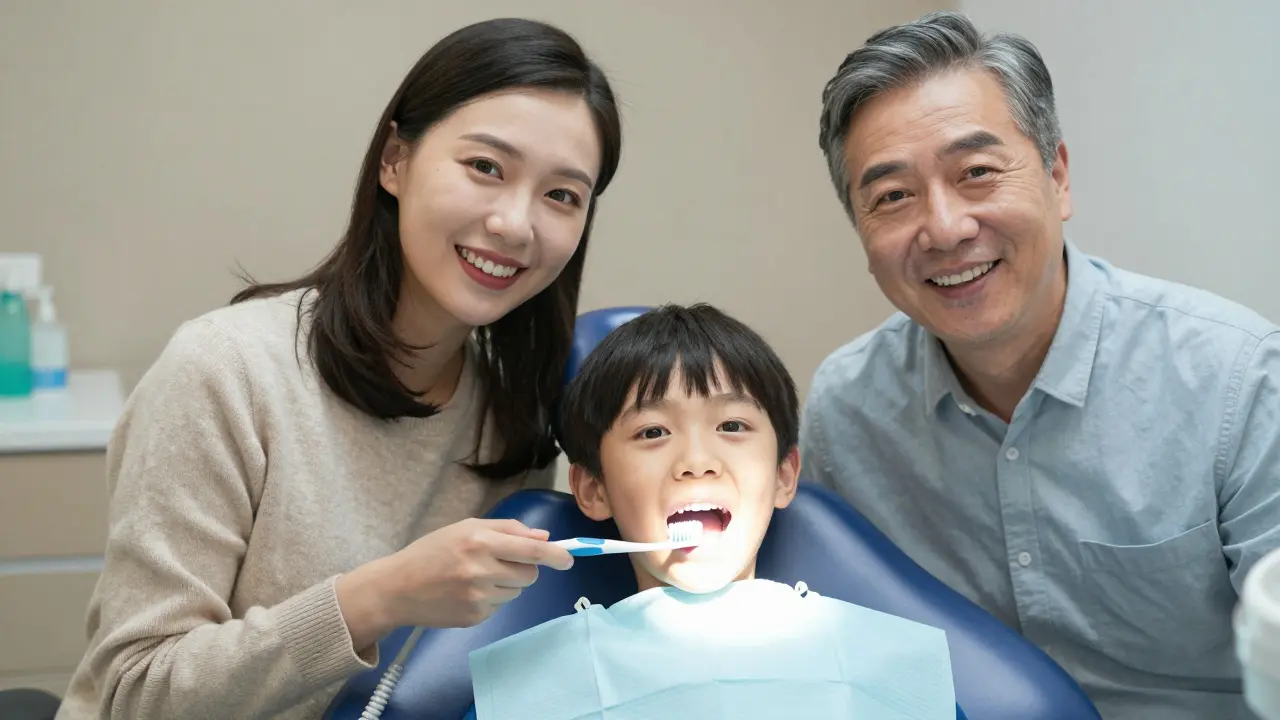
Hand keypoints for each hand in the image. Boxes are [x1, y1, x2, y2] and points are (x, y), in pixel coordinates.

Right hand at [337, 518, 573, 650]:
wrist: (396, 588)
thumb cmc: (432, 551)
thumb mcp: (465, 527)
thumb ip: (507, 529)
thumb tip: (544, 536)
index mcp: (480, 541)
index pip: (531, 549)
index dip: (555, 555)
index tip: (569, 559)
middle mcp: (481, 569)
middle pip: (529, 574)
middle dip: (523, 569)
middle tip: (499, 563)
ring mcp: (478, 597)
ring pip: (516, 592)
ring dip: (506, 584)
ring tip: (475, 578)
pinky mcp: (474, 617)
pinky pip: (499, 607)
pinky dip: (490, 599)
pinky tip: (465, 593)